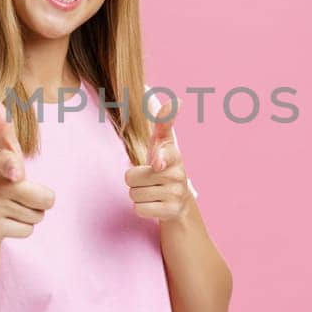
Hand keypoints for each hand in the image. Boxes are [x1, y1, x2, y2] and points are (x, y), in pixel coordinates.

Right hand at [0, 97, 56, 243]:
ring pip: (38, 216)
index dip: (13, 164)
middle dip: (41, 202)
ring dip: (30, 216)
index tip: (15, 171)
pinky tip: (6, 224)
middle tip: (24, 198)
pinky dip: (22, 230)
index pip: (7, 157)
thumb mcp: (5, 156)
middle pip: (46, 198)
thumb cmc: (1, 184)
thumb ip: (2, 129)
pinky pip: (28, 230)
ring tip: (12, 210)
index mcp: (1, 163)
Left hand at [124, 101, 193, 220]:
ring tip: (152, 192)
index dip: (159, 158)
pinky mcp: (171, 212)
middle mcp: (178, 174)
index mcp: (174, 155)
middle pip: (131, 177)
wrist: (180, 204)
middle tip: (148, 181)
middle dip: (134, 180)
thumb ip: (165, 123)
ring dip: (137, 194)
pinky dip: (141, 208)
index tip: (157, 163)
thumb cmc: (164, 168)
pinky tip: (154, 205)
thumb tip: (178, 100)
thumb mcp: (162, 145)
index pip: (165, 153)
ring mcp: (176, 194)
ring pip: (133, 194)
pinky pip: (138, 209)